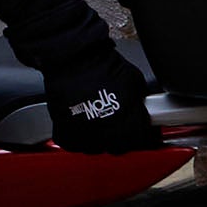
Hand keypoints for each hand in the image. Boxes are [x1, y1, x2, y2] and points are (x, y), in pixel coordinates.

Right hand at [44, 51, 161, 154]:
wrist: (75, 58)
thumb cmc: (102, 65)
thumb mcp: (135, 80)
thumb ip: (140, 101)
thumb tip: (142, 107)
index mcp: (129, 123)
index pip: (139, 140)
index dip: (140, 133)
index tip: (137, 127)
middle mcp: (108, 134)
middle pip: (118, 148)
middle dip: (120, 137)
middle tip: (117, 124)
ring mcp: (85, 134)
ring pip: (95, 149)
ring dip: (98, 139)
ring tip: (97, 122)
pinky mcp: (64, 130)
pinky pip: (72, 144)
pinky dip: (76, 138)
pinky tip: (80, 124)